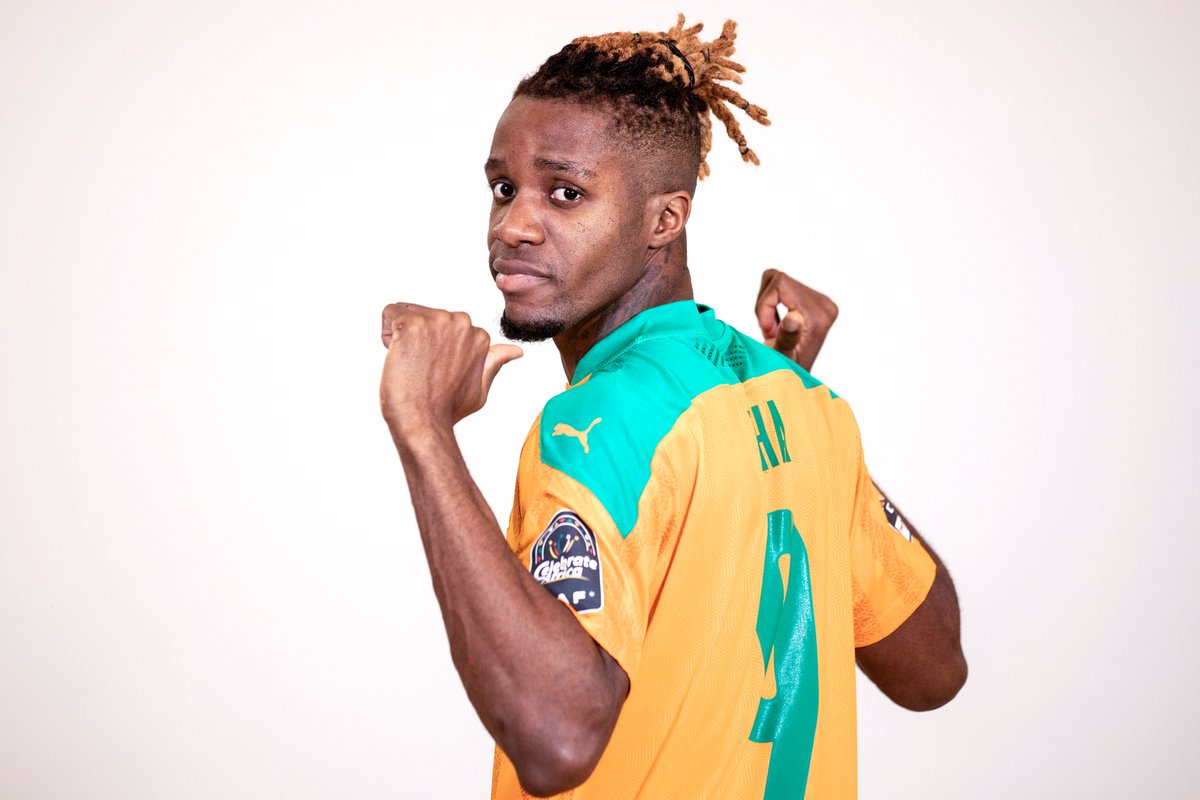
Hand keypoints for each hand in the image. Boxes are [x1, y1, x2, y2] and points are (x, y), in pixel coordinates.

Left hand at [380, 303, 522, 436]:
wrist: (422, 421)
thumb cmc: (447, 408)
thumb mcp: (480, 386)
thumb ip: (494, 362)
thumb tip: (517, 351)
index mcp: (479, 335)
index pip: (445, 326)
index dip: (434, 348)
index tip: (435, 370)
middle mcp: (461, 322)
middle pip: (427, 315)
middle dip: (419, 339)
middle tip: (422, 369)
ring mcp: (437, 321)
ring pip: (408, 313)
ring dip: (403, 337)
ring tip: (411, 364)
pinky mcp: (412, 324)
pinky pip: (390, 313)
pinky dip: (387, 334)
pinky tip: (397, 356)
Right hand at [754, 268, 838, 371]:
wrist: (790, 378)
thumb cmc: (782, 371)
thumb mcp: (781, 358)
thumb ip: (787, 338)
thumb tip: (794, 317)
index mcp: (820, 315)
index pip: (780, 283)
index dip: (765, 307)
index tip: (771, 332)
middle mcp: (825, 305)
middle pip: (779, 279)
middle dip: (765, 306)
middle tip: (772, 332)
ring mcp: (821, 301)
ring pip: (777, 279)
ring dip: (766, 304)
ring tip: (774, 329)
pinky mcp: (813, 299)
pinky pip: (780, 282)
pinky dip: (770, 301)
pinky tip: (777, 322)